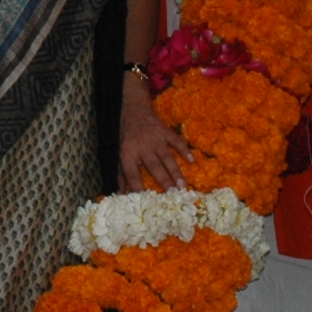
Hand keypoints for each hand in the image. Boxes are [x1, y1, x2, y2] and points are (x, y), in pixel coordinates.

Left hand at [119, 75, 191, 190]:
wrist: (134, 110)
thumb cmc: (127, 137)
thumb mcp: (120, 155)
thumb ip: (122, 175)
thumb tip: (121, 195)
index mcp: (127, 154)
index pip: (132, 173)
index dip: (138, 187)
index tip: (147, 201)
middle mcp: (142, 147)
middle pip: (154, 167)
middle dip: (164, 181)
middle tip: (173, 195)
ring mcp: (155, 139)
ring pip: (167, 157)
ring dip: (176, 172)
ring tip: (183, 186)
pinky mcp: (165, 131)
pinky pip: (176, 141)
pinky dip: (184, 150)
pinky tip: (192, 161)